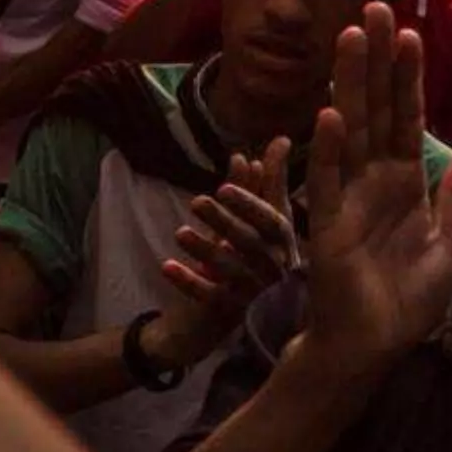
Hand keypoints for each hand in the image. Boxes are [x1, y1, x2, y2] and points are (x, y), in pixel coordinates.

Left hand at [149, 139, 297, 368]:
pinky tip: (166, 266)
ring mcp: (255, 292)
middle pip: (250, 244)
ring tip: (179, 232)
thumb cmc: (261, 252)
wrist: (250, 305)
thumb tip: (280, 140)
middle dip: (224, 221)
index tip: (223, 188)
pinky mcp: (232, 312)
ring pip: (230, 271)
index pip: (272, 221)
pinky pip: (210, 297)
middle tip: (197, 201)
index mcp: (285, 241)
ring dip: (204, 249)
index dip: (250, 203)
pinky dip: (188, 281)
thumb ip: (271, 180)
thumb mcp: (267, 216)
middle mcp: (275, 267)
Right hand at [299, 4, 451, 377]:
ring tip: (350, 39)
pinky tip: (329, 115)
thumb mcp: (450, 246)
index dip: (406, 76)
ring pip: (350, 131)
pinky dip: (328, 150)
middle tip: (373, 9)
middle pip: (376, 108)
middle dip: (376, 60)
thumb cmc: (405, 301)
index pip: (405, 117)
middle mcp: (372, 180)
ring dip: (350, 85)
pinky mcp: (327, 227)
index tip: (406, 32)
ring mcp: (347, 199)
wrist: (372, 347)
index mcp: (402, 182)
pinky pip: (327, 182)